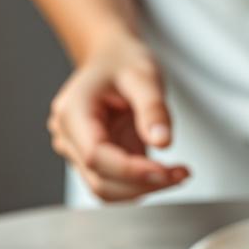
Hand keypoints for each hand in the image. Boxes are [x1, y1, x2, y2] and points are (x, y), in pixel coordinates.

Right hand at [47, 31, 188, 200]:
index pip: (95, 155)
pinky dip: (141, 186)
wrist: (111, 58)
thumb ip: (153, 108)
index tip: (165, 171)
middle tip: (180, 173)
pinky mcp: (93, 162)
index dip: (131, 170)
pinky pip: (115, 185)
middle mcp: (68, 136)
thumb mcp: (144, 75)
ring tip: (177, 173)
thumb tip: (163, 142)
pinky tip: (164, 173)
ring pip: (107, 190)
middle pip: (101, 180)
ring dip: (144, 189)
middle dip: (143, 183)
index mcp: (72, 112)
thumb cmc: (121, 61)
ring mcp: (77, 152)